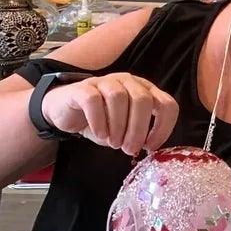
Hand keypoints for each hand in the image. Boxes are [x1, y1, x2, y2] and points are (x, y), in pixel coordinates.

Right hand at [41, 73, 177, 156]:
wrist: (64, 111)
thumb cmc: (100, 121)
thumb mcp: (123, 129)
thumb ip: (136, 135)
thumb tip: (147, 147)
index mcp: (145, 91)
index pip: (167, 104)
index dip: (163, 127)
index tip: (150, 147)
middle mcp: (128, 82)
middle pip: (143, 100)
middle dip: (138, 129)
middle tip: (129, 149)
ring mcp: (105, 81)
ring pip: (119, 98)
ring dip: (118, 126)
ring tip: (113, 143)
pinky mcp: (84, 88)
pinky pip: (94, 100)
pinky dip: (99, 120)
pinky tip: (99, 134)